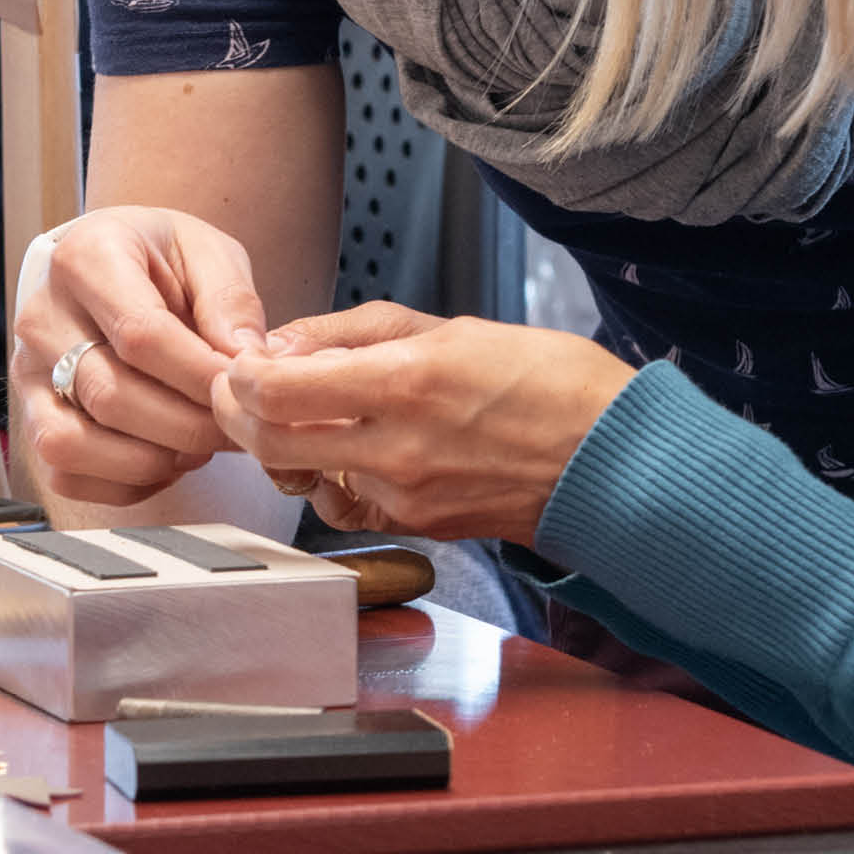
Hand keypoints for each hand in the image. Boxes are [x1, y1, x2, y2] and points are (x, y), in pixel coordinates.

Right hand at [12, 209, 269, 507]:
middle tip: (234, 427)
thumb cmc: (164, 259)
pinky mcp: (31, 417)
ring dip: (151, 460)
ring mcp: (29, 373)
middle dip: (188, 425)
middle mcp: (44, 317)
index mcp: (87, 258)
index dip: (200, 374)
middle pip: (109, 395)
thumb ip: (231, 301)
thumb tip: (248, 359)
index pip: (141, 334)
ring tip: (200, 445)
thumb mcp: (209, 253)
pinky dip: (123, 482)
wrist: (115, 264)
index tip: (244, 389)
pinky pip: (66, 474)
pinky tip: (166, 459)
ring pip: (74, 443)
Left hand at [210, 304, 635, 544]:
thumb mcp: (453, 326)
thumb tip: (284, 344)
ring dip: (288, 445)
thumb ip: (358, 332)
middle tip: (241, 391)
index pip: (277, 390)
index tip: (243, 360)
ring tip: (310, 414)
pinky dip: (333, 477)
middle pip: (270, 443)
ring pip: (305, 474)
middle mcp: (398, 448)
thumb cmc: (550, 383)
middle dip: (239, 414)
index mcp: (408, 383)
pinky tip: (356, 452)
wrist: (613, 462)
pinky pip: (346, 503)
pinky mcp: (416, 527)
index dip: (241, 375)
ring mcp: (405, 497)